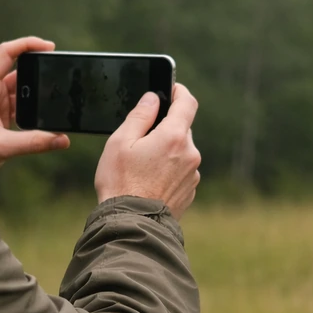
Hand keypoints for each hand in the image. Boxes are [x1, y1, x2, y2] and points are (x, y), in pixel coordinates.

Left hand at [0, 37, 69, 188]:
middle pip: (19, 71)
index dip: (28, 44)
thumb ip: (33, 142)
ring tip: (58, 99)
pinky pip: (21, 106)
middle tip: (61, 77)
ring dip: (38, 95)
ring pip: (22, 91)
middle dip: (39, 73)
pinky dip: (33, 110)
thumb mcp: (0, 147)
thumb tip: (62, 140)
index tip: (50, 47)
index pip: (6, 53)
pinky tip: (46, 116)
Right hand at [94, 84, 201, 219]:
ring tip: (140, 167)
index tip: (171, 88)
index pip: (187, 103)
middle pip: (181, 129)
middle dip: (164, 129)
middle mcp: (190, 153)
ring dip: (166, 152)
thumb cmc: (120, 182)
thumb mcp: (120, 142)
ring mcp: (192, 174)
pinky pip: (180, 171)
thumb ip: (140, 116)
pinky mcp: (189, 191)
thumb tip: (153, 98)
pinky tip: (148, 182)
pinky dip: (168, 170)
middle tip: (140, 140)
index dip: (179, 91)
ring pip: (181, 151)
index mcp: (174, 136)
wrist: (131, 224)